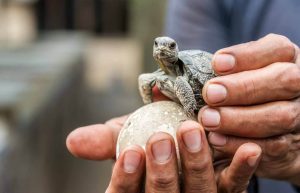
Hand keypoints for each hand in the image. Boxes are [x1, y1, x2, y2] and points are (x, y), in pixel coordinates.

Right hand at [104, 121, 261, 192]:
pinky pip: (234, 187)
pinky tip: (248, 148)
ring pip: (199, 192)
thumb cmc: (148, 142)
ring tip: (192, 131)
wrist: (179, 143)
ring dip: (196, 163)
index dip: (126, 178)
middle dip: (162, 171)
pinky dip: (241, 168)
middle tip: (161, 139)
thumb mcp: (127, 138)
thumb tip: (73, 139)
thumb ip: (106, 140)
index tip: (131, 151)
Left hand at [198, 34, 299, 184]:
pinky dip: (242, 145)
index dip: (247, 56)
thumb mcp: (233, 75)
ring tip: (208, 120)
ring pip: (279, 116)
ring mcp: (298, 116)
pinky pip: (273, 147)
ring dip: (240, 119)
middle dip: (243, 88)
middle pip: (283, 81)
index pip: (275, 50)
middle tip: (210, 94)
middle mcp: (296, 84)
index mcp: (283, 59)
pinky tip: (216, 141)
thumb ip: (203, 75)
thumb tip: (158, 88)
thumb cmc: (243, 94)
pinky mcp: (290, 146)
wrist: (275, 127)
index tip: (218, 63)